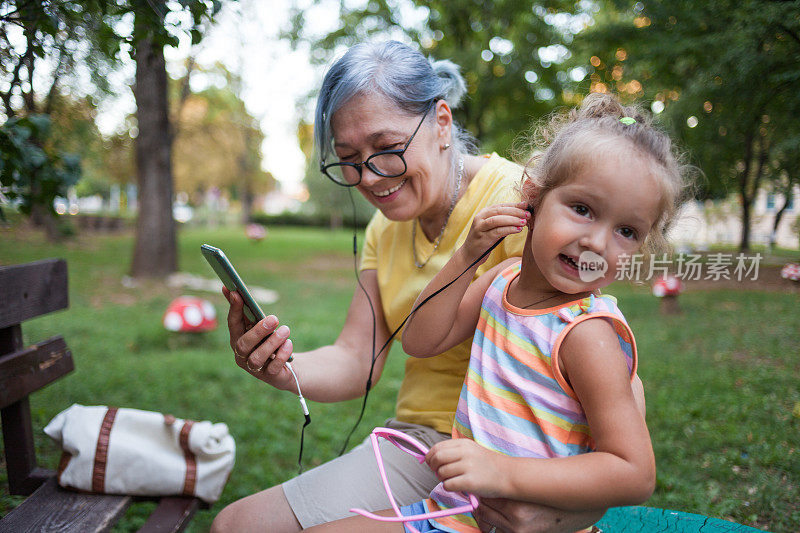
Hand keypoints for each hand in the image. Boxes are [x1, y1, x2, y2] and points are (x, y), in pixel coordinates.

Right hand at [223, 287, 295, 390]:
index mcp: (238, 339)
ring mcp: (255, 368)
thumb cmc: (270, 341)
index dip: (234, 309)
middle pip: (243, 344)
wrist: (288, 366)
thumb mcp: (260, 324)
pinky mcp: (270, 376)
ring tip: (285, 329)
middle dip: (258, 330)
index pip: (233, 324)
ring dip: (272, 342)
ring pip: (257, 357)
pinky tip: (288, 344)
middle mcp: (242, 355)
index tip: (236, 292)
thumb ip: (246, 310)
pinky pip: (273, 367)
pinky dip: (282, 354)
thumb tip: (231, 288)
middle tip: (274, 318)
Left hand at [425, 439, 508, 497]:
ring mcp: (468, 467)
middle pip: (437, 458)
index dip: (430, 456)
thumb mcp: (471, 451)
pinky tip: (458, 487)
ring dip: (442, 479)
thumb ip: (453, 452)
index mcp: (464, 444)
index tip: (431, 463)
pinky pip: (448, 485)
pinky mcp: (470, 482)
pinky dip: (449, 488)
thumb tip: (430, 458)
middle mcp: (465, 453)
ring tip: (453, 480)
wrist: (509, 475)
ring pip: (441, 473)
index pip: (437, 447)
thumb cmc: (487, 465)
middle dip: (433, 467)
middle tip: (439, 473)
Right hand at [460, 202, 528, 262]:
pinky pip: (498, 231)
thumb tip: (522, 214)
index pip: (500, 205)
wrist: (470, 254)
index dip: (514, 205)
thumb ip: (503, 220)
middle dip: (515, 211)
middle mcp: (480, 218)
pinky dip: (509, 229)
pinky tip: (518, 229)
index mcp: (483, 213)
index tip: (526, 205)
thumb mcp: (492, 227)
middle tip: (528, 214)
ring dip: (513, 220)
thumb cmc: (485, 240)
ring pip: (498, 220)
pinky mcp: (482, 238)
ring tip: (524, 222)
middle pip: (500, 211)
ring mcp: (480, 228)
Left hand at [474, 498, 604, 532]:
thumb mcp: (530, 489)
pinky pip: (497, 531)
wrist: (576, 512)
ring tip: (485, 505)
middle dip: (479, 502)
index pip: (486, 497)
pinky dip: (493, 524)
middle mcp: (516, 522)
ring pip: (487, 522)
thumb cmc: (552, 495)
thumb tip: (486, 487)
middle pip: (483, 511)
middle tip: (479, 494)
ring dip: (484, 513)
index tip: (478, 485)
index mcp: (517, 506)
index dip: (480, 490)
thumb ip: (509, 488)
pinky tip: (496, 517)